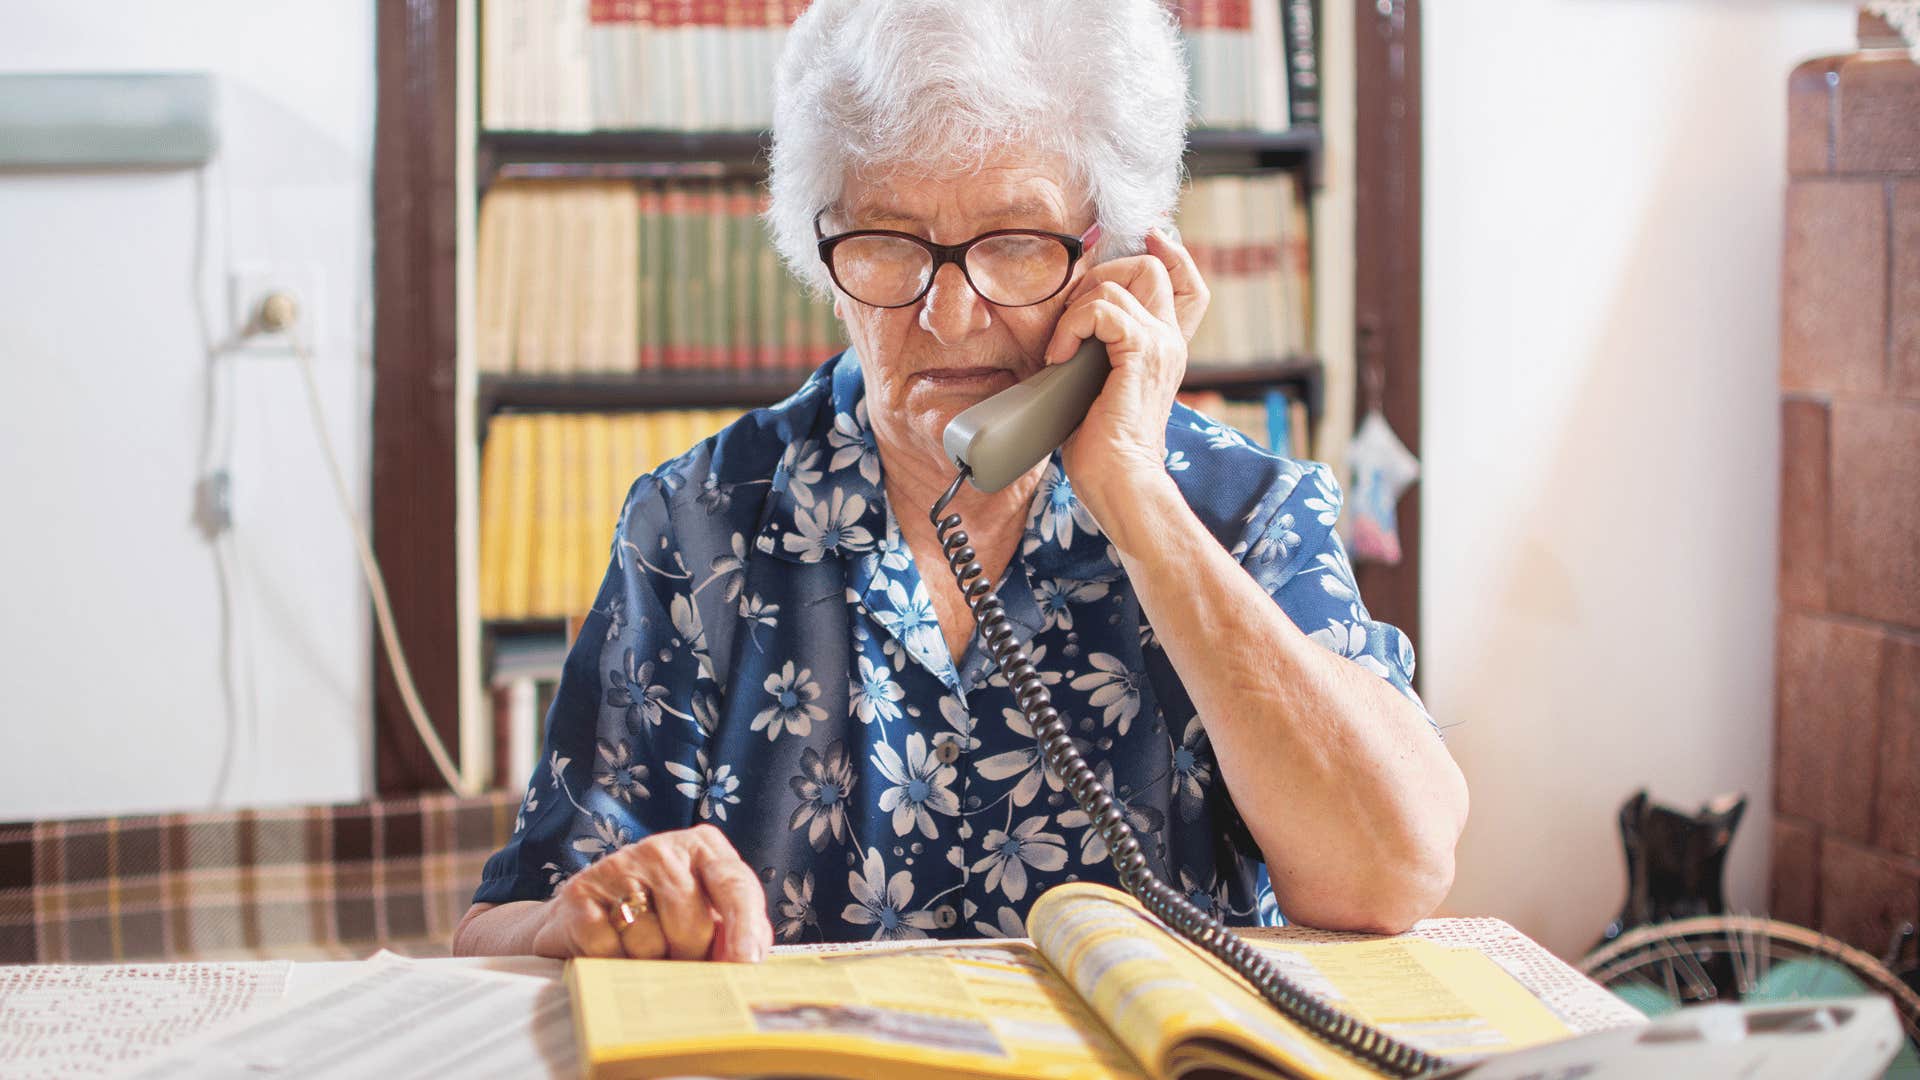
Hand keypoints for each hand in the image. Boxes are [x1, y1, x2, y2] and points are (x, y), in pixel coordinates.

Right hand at [528, 824, 773, 961]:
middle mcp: (661, 849)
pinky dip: (614, 965)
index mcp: (702, 848)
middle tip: (679, 961)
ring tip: (643, 953)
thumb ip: (737, 929)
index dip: (744, 927)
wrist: (586, 916)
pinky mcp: (581, 893)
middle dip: (690, 958)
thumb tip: (747, 962)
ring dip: (649, 964)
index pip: (734, 883)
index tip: (745, 963)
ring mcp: (618, 866)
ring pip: (649, 942)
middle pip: (691, 924)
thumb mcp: (707, 913)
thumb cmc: (662, 918)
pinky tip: (613, 952)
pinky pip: (609, 951)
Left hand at [1043, 227, 1208, 523]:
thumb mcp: (1095, 388)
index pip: (1184, 282)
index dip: (1167, 253)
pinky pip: (1104, 310)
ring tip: (1061, 349)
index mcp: (1164, 348)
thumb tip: (1060, 334)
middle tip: (1071, 319)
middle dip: (1101, 276)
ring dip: (1077, 308)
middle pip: (1152, 267)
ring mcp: (1161, 345)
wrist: (1119, 482)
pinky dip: (1073, 326)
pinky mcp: (1142, 354)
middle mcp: (1170, 341)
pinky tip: (1060, 357)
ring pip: (1122, 282)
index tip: (1146, 236)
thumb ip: (1094, 354)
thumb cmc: (1100, 450)